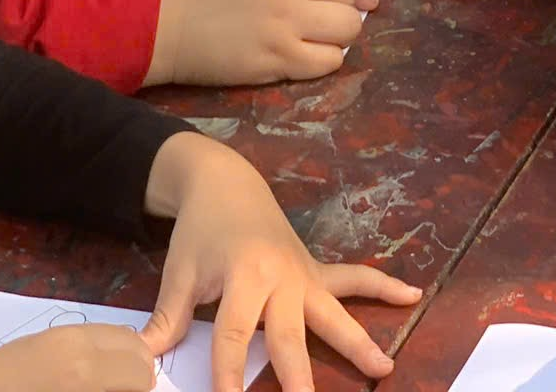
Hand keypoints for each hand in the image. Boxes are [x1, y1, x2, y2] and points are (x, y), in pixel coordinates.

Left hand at [0, 324, 157, 391]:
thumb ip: (108, 391)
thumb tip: (133, 388)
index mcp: (85, 371)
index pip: (141, 370)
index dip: (143, 389)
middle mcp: (76, 342)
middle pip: (134, 344)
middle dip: (138, 370)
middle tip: (123, 391)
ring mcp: (57, 334)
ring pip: (113, 333)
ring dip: (120, 358)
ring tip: (105, 383)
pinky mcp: (41, 334)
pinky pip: (88, 334)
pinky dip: (99, 351)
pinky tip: (81, 375)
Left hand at [139, 133, 417, 391]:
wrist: (226, 183)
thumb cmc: (200, 231)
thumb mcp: (179, 272)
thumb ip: (167, 319)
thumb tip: (142, 359)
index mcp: (244, 275)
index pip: (232, 335)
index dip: (226, 374)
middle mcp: (281, 276)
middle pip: (290, 335)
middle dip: (298, 376)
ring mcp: (304, 274)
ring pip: (334, 313)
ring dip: (358, 342)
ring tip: (384, 369)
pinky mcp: (316, 272)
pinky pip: (354, 278)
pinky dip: (384, 286)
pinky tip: (413, 294)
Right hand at [148, 0, 364, 88]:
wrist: (170, 25)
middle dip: (338, 4)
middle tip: (317, 13)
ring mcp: (287, 21)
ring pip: (350, 26)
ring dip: (337, 34)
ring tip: (315, 36)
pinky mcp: (280, 59)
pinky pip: (331, 60)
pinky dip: (324, 60)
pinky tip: (304, 55)